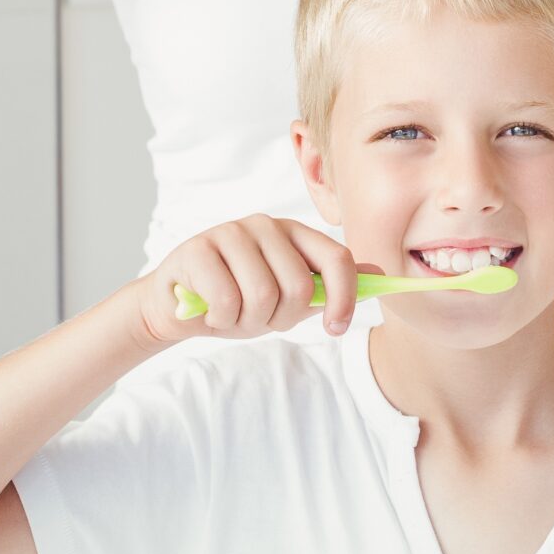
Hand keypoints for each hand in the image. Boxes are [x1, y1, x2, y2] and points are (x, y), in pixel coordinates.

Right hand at [129, 214, 362, 348]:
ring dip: (248, 321)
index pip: (337, 258)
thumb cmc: (236, 299)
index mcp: (295, 233)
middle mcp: (267, 225)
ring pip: (263, 295)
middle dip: (280, 318)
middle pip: (299, 287)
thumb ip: (327, 286)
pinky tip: (209, 309)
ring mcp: (231, 232)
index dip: (345, 298)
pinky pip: (227, 300)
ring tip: (232, 313)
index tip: (336, 329)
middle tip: (258, 318)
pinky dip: (220, 319)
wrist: (175, 306)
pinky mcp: (198, 247)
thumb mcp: (286, 296)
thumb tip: (378, 277)